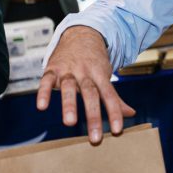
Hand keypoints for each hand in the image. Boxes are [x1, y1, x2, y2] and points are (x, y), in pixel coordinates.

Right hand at [36, 26, 135, 143]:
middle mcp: (85, 72)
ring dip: (69, 104)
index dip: (114, 113)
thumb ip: (115, 97)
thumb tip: (131, 113)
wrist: (80, 34)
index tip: (117, 131)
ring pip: (69, 87)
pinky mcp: (52, 69)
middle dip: (92, 116)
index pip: (109, 96)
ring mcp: (68, 70)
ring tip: (70, 123)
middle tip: (95, 138)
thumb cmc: (94, 61)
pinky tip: (41, 107)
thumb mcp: (105, 75)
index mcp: (101, 75)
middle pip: (90, 94)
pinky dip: (43, 92)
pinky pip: (46, 81)